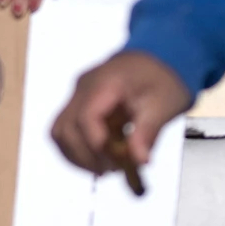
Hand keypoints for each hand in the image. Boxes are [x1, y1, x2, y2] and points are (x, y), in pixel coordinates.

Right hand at [51, 49, 191, 182]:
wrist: (160, 55)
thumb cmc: (164, 78)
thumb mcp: (164, 105)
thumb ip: (147, 132)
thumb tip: (139, 161)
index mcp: (105, 84)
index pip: (86, 119)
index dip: (97, 147)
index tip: (118, 164)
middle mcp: (83, 87)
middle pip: (66, 127)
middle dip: (85, 156)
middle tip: (112, 170)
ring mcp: (78, 94)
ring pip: (60, 130)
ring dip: (76, 154)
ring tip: (103, 167)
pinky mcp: (79, 102)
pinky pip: (66, 128)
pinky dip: (77, 148)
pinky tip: (98, 157)